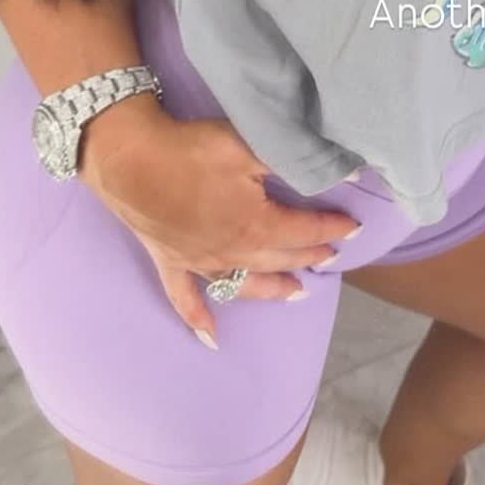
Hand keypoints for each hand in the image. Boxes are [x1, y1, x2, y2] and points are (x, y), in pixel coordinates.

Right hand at [80, 107, 362, 343]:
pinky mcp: (171, 262)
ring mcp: (200, 262)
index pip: (305, 230)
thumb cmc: (192, 150)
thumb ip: (293, 160)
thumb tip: (345, 172)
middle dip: (309, 255)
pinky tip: (211, 338)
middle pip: (281, 257)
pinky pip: (186, 299)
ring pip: (245, 283)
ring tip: (297, 293)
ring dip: (273, 288)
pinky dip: (199, 319)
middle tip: (332, 255)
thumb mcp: (248, 146)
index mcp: (257, 225)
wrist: (130, 159)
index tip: (353, 226)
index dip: (332, 227)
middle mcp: (233, 251)